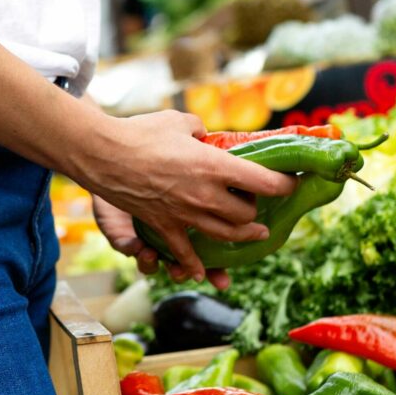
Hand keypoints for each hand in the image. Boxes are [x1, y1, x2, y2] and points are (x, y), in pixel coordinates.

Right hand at [71, 109, 296, 282]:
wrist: (103, 154)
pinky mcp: (163, 226)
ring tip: (255, 234)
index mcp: (215, 165)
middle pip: (246, 214)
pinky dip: (193, 265)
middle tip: (260, 204)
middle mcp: (205, 194)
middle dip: (257, 210)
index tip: (292, 183)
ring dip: (243, 236)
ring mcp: (184, 214)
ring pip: (224, 234)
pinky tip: (202, 273)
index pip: (265, 182)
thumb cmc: (141, 133)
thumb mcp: (179, 122)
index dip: (285, 185)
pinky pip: (183, 253)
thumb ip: (198, 130)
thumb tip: (203, 136)